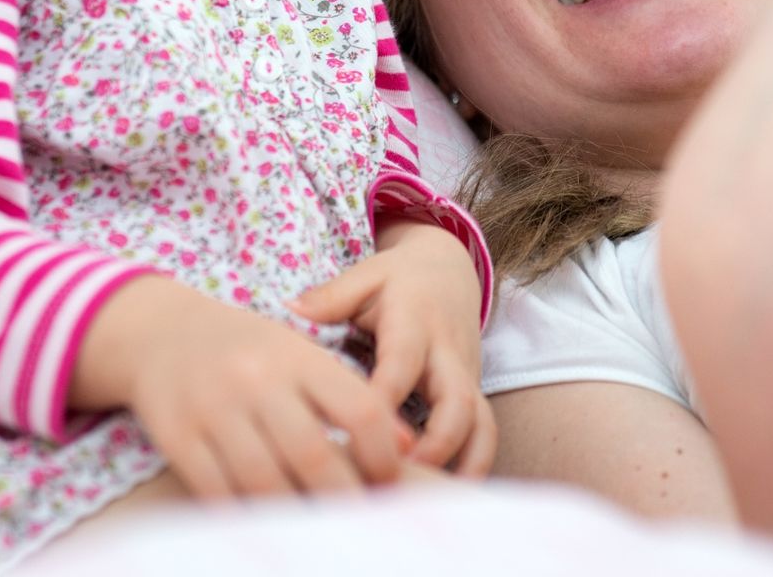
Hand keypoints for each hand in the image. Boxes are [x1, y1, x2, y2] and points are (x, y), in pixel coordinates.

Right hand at [68, 274, 408, 498]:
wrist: (162, 332)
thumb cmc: (249, 351)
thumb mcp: (302, 356)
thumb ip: (350, 395)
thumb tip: (406, 445)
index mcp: (299, 356)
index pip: (360, 410)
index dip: (383, 457)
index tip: (389, 484)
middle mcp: (258, 379)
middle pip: (315, 456)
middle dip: (344, 500)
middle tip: (360, 523)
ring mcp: (214, 408)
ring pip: (265, 482)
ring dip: (295, 516)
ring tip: (317, 533)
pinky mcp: (177, 437)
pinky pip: (217, 492)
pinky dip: (245, 516)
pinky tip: (265, 525)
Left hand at [292, 220, 496, 475]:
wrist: (449, 272)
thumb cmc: (397, 280)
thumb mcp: (366, 276)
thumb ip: (331, 296)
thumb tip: (289, 308)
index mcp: (415, 323)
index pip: (401, 365)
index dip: (382, 399)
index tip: (355, 433)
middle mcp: (448, 354)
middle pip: (455, 401)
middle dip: (434, 443)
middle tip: (395, 476)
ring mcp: (466, 377)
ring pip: (480, 424)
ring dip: (461, 464)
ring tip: (426, 500)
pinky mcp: (474, 396)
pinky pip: (483, 435)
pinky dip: (473, 467)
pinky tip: (444, 498)